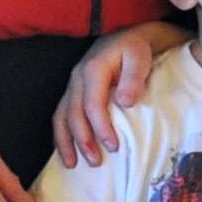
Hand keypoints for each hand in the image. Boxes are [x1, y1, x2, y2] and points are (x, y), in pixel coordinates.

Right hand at [53, 20, 186, 167]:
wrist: (127, 37)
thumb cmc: (136, 49)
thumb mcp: (140, 57)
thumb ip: (134, 78)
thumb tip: (124, 103)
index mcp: (93, 68)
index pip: (93, 104)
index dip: (101, 127)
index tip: (114, 146)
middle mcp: (77, 77)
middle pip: (73, 114)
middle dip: (83, 140)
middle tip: (96, 162)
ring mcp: (72, 85)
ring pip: (61, 116)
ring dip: (66, 142)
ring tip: (73, 164)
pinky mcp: (72, 91)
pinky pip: (60, 115)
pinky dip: (61, 135)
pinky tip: (66, 152)